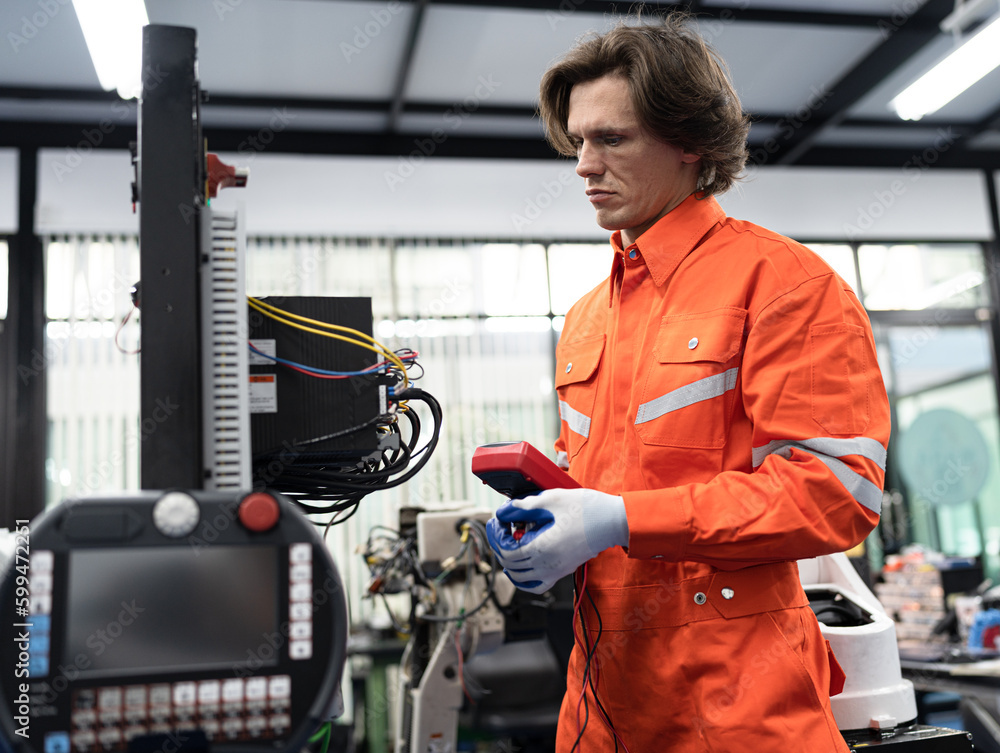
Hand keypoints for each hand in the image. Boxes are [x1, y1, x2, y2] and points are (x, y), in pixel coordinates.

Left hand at [486, 487, 627, 593]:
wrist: (612, 521)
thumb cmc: (586, 509)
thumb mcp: (550, 500)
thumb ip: (523, 506)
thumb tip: (504, 511)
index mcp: (541, 548)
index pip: (506, 550)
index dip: (497, 536)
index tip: (497, 522)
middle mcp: (546, 565)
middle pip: (510, 564)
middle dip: (500, 545)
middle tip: (501, 528)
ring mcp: (555, 572)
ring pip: (520, 578)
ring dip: (509, 562)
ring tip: (509, 542)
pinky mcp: (562, 571)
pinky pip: (536, 585)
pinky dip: (523, 579)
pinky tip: (521, 565)